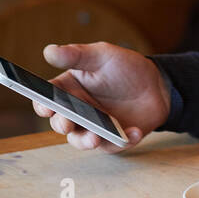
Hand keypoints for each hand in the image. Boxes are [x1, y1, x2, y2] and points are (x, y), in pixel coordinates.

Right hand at [31, 42, 171, 151]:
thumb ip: (76, 55)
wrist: (156, 85)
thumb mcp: (102, 55)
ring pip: (81, 140)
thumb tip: (49, 51)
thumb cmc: (125, 67)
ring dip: (86, 141)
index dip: (42, 104)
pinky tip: (133, 132)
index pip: (47, 99)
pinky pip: (112, 146)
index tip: (46, 107)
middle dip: (61, 124)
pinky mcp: (111, 140)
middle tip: (68, 123)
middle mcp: (76, 111)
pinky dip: (121, 141)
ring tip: (96, 137)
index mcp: (69, 89)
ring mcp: (93, 128)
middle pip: (60, 123)